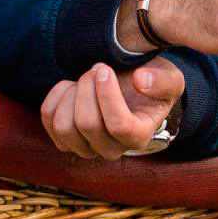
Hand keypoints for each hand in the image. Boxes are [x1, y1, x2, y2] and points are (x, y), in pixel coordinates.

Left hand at [39, 57, 183, 160]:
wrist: (131, 91)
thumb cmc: (150, 85)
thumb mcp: (169, 78)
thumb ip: (162, 80)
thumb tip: (141, 82)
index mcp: (139, 136)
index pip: (118, 125)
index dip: (107, 95)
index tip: (104, 69)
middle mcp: (112, 149)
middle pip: (86, 123)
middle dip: (87, 87)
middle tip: (97, 68)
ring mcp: (85, 148)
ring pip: (64, 125)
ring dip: (72, 93)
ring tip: (86, 79)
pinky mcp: (64, 140)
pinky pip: (48, 118)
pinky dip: (56, 95)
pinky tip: (72, 86)